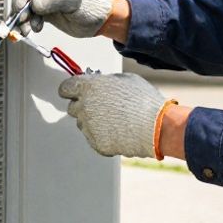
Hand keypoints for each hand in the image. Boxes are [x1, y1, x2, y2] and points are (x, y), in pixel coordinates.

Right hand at [11, 0, 113, 37]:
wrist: (100, 20)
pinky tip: (33, 29)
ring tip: (27, 30)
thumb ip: (52, 1)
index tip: (19, 10)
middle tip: (21, 23)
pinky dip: (27, 24)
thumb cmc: (92, 5)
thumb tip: (33, 5)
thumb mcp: (73, 1)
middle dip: (19, 10)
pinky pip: (29, 16)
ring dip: (22, 20)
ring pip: (23, 7)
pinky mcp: (44, 10)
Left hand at [57, 73, 174, 158]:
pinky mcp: (96, 143)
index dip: (71, 90)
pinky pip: (93, 138)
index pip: (66, 88)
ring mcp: (89, 126)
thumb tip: (100, 83)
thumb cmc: (144, 101)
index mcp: (89, 87)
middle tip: (101, 106)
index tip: (75, 92)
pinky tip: (118, 131)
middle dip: (83, 106)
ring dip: (92, 121)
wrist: (157, 127)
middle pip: (73, 107)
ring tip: (115, 120)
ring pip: (83, 123)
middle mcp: (85, 106)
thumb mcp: (126, 79)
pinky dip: (101, 135)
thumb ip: (106, 81)